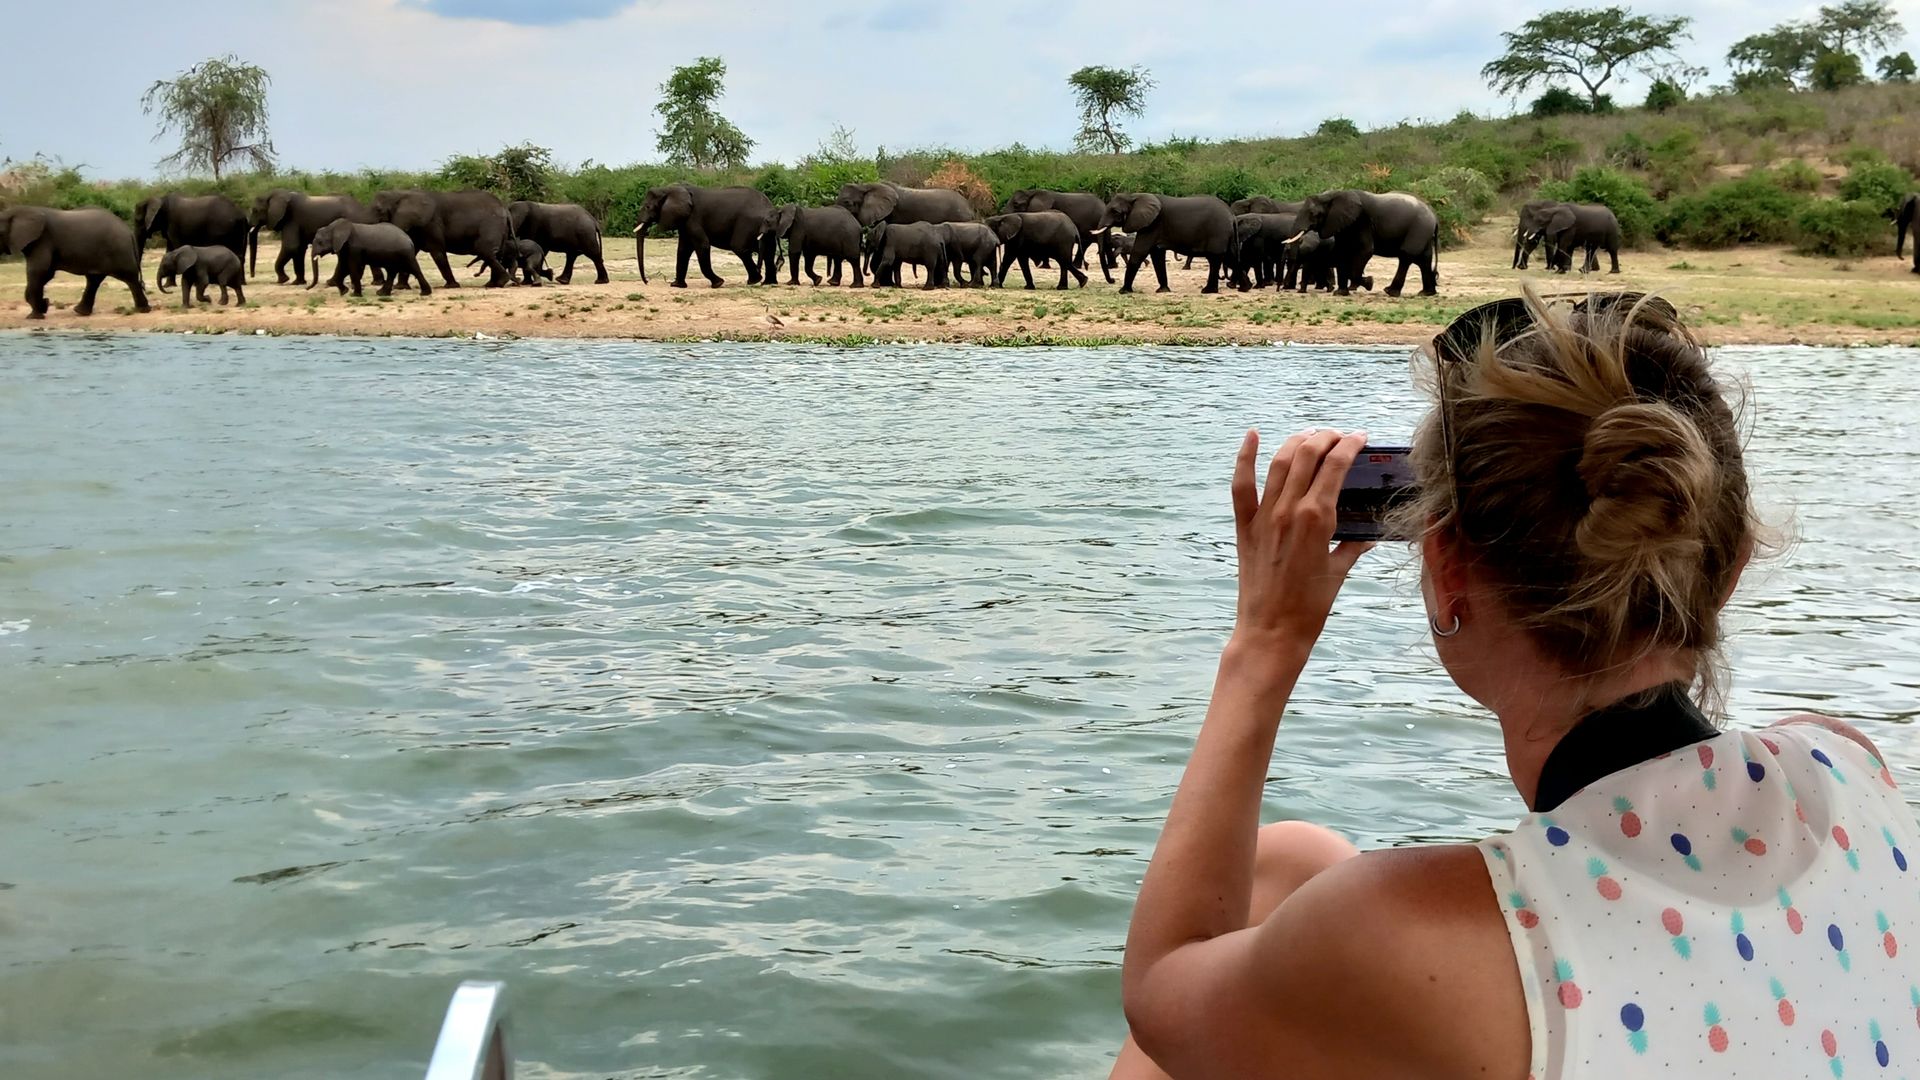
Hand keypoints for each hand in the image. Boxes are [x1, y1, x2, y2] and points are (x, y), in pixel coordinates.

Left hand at [1228, 429, 1372, 662]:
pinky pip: (1241, 485)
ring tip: (1310, 434)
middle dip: (1326, 438)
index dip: (1349, 446)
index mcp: (1318, 518)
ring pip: (1279, 462)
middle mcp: (1289, 509)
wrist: (1272, 630)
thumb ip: (1353, 547)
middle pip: (1307, 455)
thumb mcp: (1339, 573)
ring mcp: (1264, 516)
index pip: (1336, 466)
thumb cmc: (1309, 607)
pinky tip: (1252, 435)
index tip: (1360, 437)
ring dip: (1296, 441)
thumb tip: (1368, 534)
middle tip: (1338, 436)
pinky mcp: (1245, 526)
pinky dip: (1245, 457)